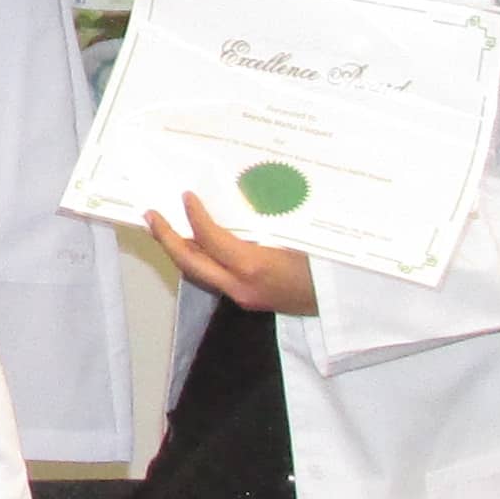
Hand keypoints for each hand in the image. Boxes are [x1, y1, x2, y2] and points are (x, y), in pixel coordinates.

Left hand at [155, 197, 319, 315]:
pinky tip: (202, 243)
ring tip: (167, 226)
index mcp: (254, 267)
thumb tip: (240, 196)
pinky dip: (203, 258)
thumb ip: (265, 220)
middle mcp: (242, 287)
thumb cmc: (331, 263)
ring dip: (182, 249)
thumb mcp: (300, 234)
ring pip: (201, 273)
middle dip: (166, 238)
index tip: (185, 196)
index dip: (194, 216)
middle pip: (191, 262)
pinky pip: (217, 278)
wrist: (349, 302)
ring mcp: (245, 298)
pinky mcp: (252, 300)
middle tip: (150, 214)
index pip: (209, 239)